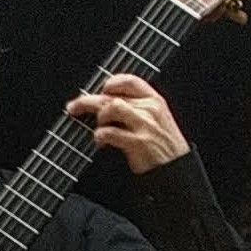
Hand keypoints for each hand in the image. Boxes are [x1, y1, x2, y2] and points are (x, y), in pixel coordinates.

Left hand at [67, 72, 189, 172]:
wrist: (177, 170)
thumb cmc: (164, 147)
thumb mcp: (158, 120)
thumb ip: (138, 109)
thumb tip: (109, 105)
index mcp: (155, 100)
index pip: (130, 81)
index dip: (111, 83)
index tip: (99, 90)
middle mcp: (149, 109)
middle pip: (113, 96)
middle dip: (87, 101)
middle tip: (73, 107)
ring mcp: (144, 125)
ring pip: (111, 108)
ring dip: (98, 119)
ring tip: (98, 129)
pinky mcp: (138, 142)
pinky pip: (110, 132)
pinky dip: (100, 136)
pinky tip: (101, 142)